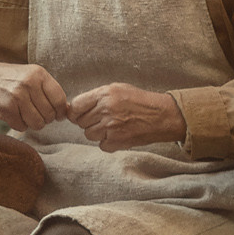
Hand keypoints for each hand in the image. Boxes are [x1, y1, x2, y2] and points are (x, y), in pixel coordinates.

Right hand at [0, 57, 68, 131]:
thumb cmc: (6, 79)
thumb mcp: (28, 75)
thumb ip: (46, 89)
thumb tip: (65, 111)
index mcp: (38, 73)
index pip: (60, 100)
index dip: (59, 112)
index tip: (55, 115)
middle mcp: (29, 83)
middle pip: (49, 114)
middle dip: (43, 119)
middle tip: (33, 113)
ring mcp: (17, 96)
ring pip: (37, 123)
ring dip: (31, 124)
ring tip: (22, 114)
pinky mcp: (6, 108)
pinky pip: (21, 126)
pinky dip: (17, 124)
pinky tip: (11, 114)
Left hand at [69, 83, 185, 150]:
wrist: (161, 116)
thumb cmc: (138, 100)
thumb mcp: (117, 89)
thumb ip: (95, 97)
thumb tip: (72, 108)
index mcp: (104, 94)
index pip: (75, 106)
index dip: (75, 112)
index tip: (78, 114)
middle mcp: (105, 110)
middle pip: (80, 122)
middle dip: (89, 121)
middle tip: (102, 118)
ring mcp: (110, 127)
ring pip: (89, 134)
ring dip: (97, 132)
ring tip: (111, 126)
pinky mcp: (116, 141)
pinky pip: (101, 145)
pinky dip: (107, 142)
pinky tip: (117, 134)